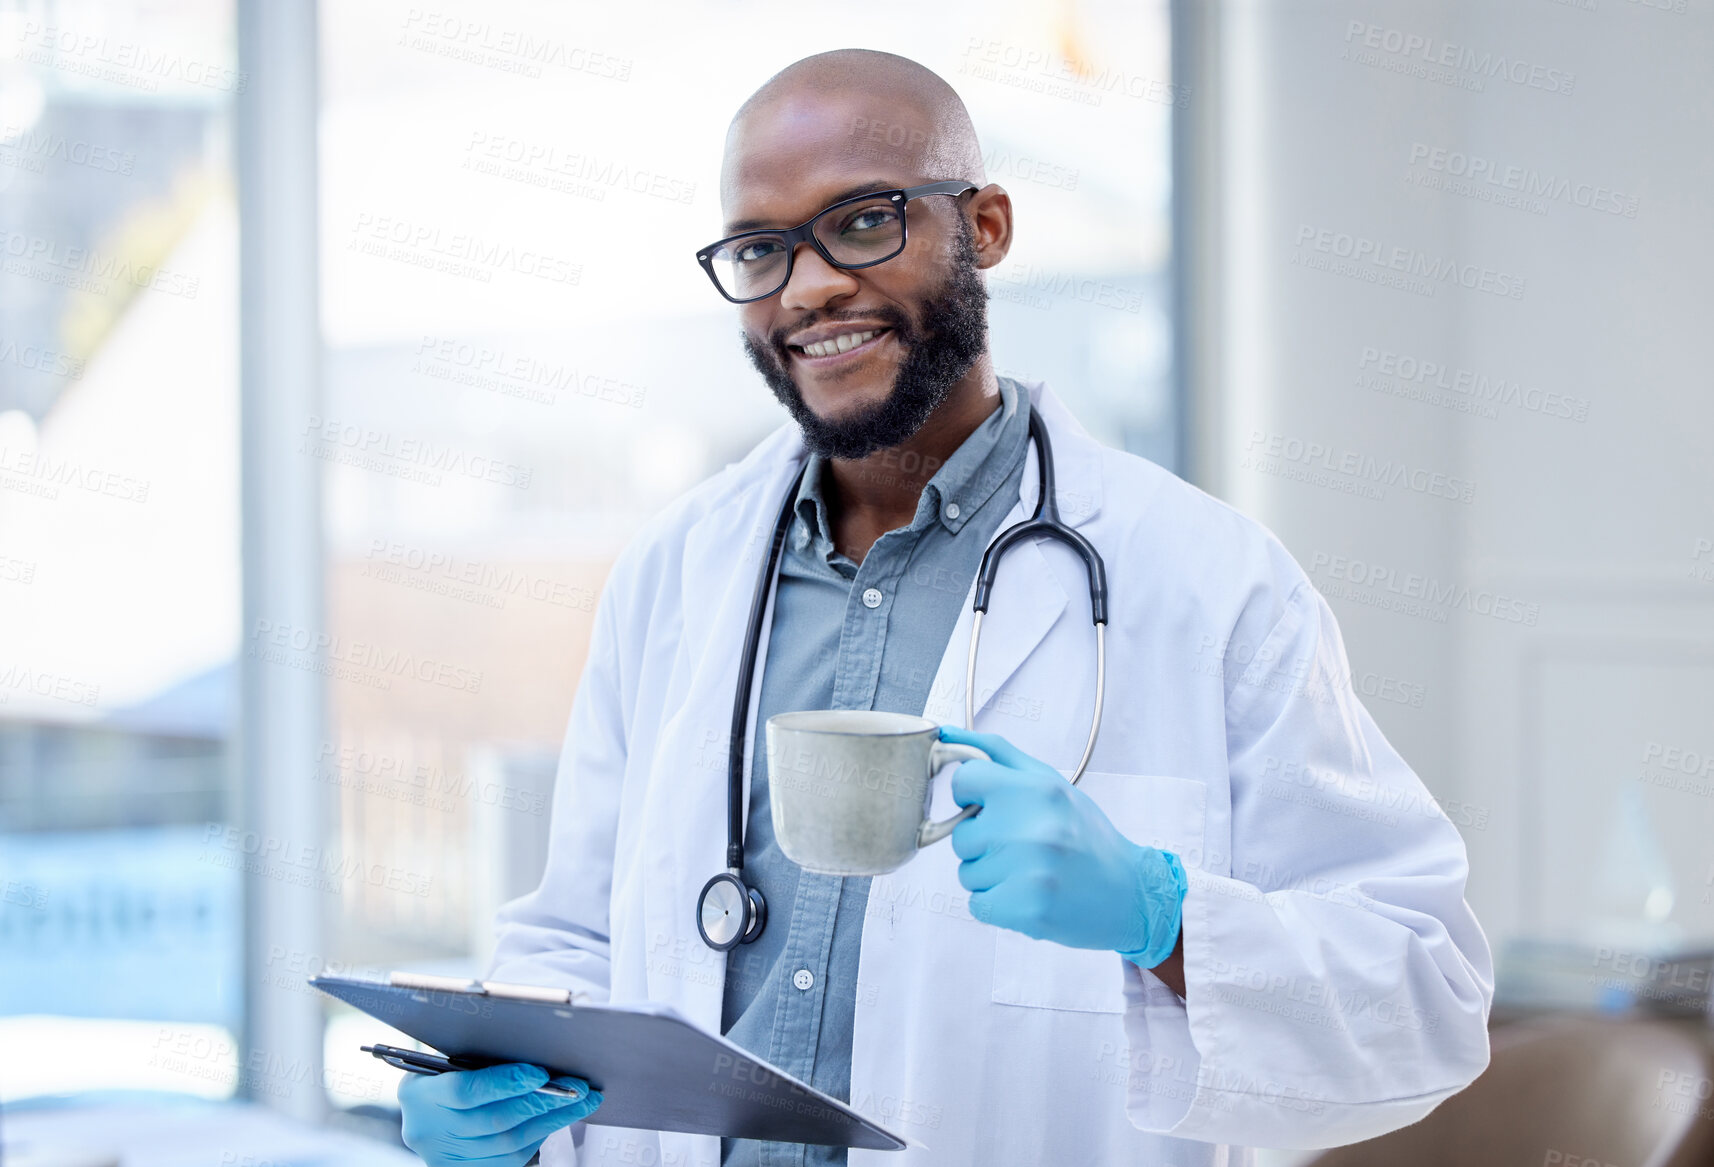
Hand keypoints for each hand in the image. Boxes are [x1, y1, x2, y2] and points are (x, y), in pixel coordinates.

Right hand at [398, 1062, 601, 1166]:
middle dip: (541, 1103)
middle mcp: (428, 1131)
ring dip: (550, 1122)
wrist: (421, 1109)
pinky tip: (557, 1120)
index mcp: (420, 1093)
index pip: (464, 1091)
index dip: (504, 1083)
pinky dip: (538, 1137)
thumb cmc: (442, 1072)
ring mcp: (445, 1156)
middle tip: (576, 1088)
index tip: (540, 1073)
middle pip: (493, 1122)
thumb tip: (536, 1053)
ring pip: (507, 1145)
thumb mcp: (449, 1056)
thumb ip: (483, 1056)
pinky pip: (508, 1160)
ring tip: (580, 1103)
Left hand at [940, 725, 1186, 967]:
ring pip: (967, 873)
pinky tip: (1028, 895)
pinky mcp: (1025, 910)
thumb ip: (996, 753)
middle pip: (961, 836)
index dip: (971, 796)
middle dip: (984, 843)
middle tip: (1023, 847)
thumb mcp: (1048, 782)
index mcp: (1034, 790)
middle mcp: (1030, 828)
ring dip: (990, 876)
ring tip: (1029, 872)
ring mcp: (1027, 872)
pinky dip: (997, 905)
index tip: (992, 807)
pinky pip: (977, 905)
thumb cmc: (1083, 833)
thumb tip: (945, 734)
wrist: (1130, 892)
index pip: (964, 780)